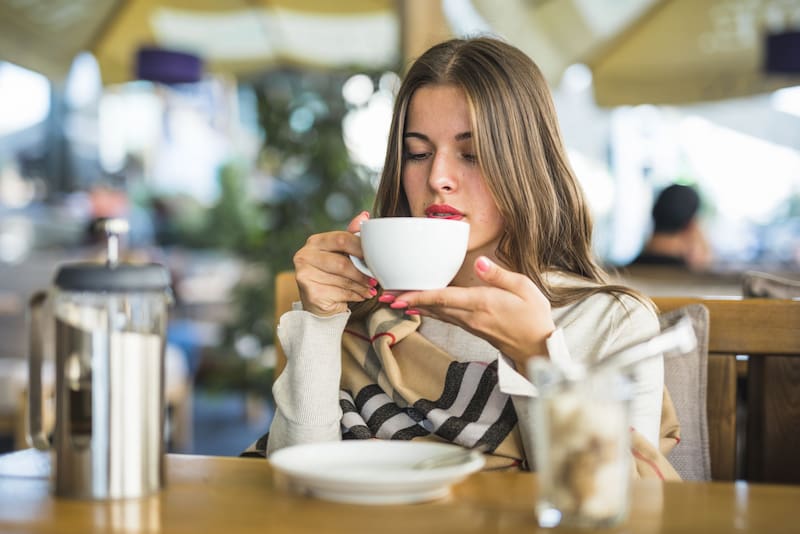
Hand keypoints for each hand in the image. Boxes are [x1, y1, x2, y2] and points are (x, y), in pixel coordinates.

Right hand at [293, 211, 375, 315]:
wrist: (320, 303)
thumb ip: (351, 236)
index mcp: (315, 241)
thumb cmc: (333, 275)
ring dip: (362, 285)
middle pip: (342, 262)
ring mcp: (305, 275)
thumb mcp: (342, 253)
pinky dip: (356, 295)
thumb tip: (365, 215)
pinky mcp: (310, 293)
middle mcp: (305, 256)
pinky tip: (362, 295)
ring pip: (343, 280)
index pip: (342, 239)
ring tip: (371, 288)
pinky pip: (341, 293)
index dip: (361, 248)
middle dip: (362, 272)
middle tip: (375, 278)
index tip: (375, 256)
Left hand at [388, 256, 554, 366]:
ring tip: (392, 300)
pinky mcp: (471, 327)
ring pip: (436, 313)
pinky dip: (428, 311)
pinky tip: (417, 308)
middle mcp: (471, 316)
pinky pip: (444, 318)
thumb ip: (499, 275)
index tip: (399, 297)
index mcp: (482, 303)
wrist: (538, 348)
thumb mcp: (524, 289)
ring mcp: (469, 324)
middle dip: (407, 301)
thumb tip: (480, 261)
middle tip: (383, 296)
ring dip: (413, 306)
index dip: (419, 296)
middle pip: (433, 307)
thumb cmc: (534, 317)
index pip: (444, 298)